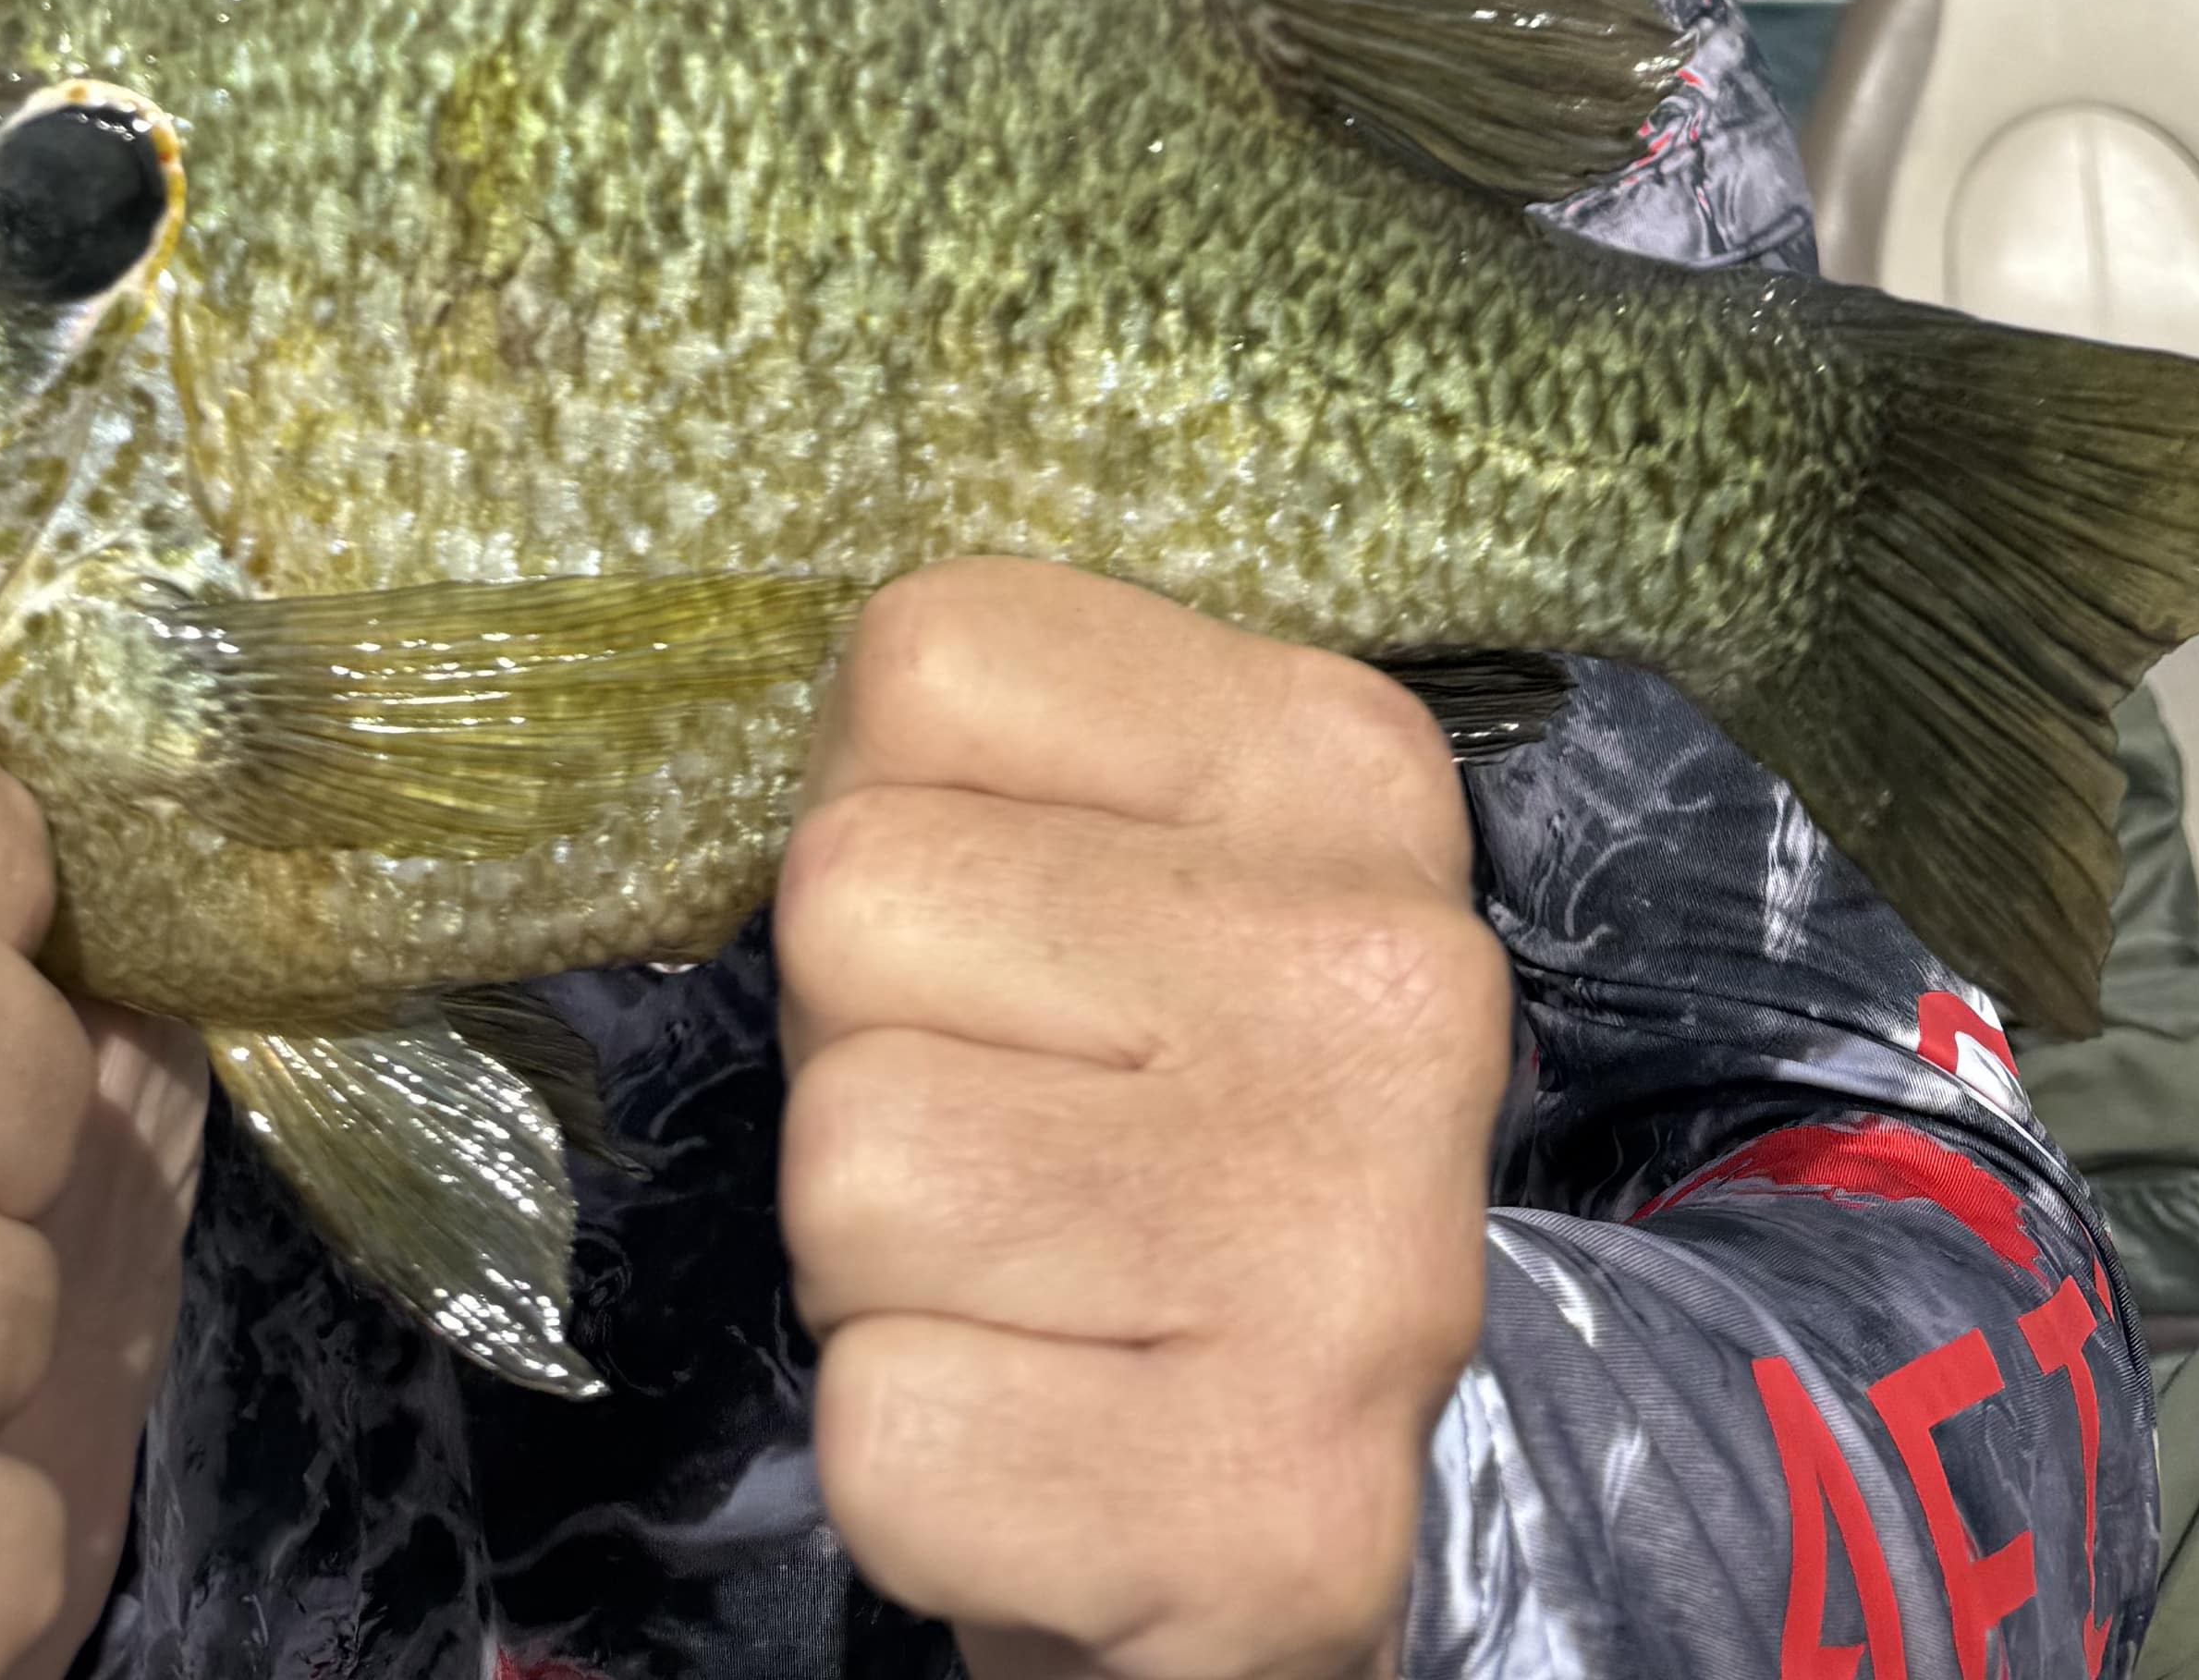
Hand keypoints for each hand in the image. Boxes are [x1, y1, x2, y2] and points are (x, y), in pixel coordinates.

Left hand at [777, 564, 1505, 1679]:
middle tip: (1006, 1150)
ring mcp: (1351, 1248)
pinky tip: (1052, 1453)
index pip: (924, 664)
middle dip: (859, 1050)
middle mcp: (1388, 976)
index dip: (887, 826)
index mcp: (1344, 767)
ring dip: (873, 1265)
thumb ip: (982, 779)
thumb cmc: (1130, 1145)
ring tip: (1027, 1295)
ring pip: (845, 1164)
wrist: (1271, 1533)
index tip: (1000, 954)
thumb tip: (811, 788)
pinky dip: (913, 1470)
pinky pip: (886, 1432)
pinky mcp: (1277, 1510)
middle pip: (851, 901)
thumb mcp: (1114, 878)